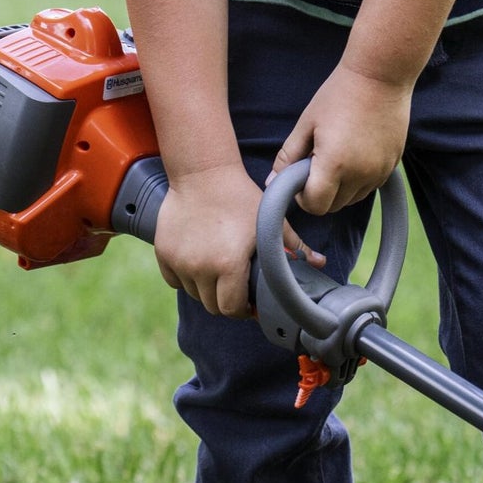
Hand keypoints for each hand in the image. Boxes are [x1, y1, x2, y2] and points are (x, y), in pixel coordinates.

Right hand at [155, 164, 323, 317]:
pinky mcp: (163, 254)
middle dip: (225, 301)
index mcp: (228, 265)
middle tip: (235, 286)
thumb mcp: (270, 222)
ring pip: (193, 293)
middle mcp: (200, 268)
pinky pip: (174, 280)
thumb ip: (295, 247)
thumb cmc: (240, 197)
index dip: (243, 309)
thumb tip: (320, 263)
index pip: (232, 309)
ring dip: (206, 288)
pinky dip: (185, 277)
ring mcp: (179, 262)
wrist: (202, 173)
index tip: (248, 301)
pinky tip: (197, 260)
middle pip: (212, 306)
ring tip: (217, 269)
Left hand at [270, 64, 413, 214]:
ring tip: (336, 158)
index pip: (315, 205)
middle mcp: (360, 174)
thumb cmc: (338, 94)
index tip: (300, 179)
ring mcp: (380, 170)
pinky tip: (354, 154)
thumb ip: (288, 156)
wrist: (380, 75)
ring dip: (341, 189)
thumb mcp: (306, 123)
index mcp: (334, 164)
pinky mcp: (394, 164)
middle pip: (335, 206)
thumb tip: (272, 181)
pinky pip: (372, 186)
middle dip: (321, 194)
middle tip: (315, 166)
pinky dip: (359, 180)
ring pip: (354, 199)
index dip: (303, 198)